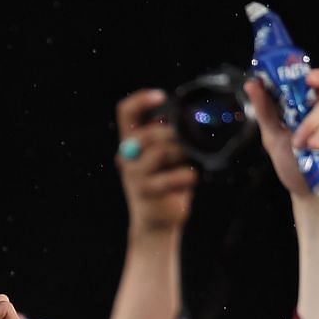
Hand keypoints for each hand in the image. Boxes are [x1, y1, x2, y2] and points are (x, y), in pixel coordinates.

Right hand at [114, 89, 197, 235]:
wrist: (157, 222)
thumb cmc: (166, 184)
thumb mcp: (167, 156)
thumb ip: (170, 136)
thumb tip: (191, 115)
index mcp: (131, 142)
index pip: (126, 112)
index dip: (141, 100)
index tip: (161, 96)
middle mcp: (127, 156)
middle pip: (148, 133)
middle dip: (173, 134)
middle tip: (189, 142)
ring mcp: (134, 175)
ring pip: (161, 152)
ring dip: (182, 153)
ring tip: (191, 160)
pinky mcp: (146, 192)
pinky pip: (170, 177)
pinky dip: (186, 175)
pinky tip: (191, 177)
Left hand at [245, 67, 318, 206]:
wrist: (312, 199)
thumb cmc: (296, 167)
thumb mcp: (275, 139)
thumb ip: (266, 112)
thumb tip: (251, 83)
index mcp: (317, 110)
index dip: (317, 77)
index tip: (309, 80)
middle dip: (312, 122)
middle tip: (299, 143)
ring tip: (313, 149)